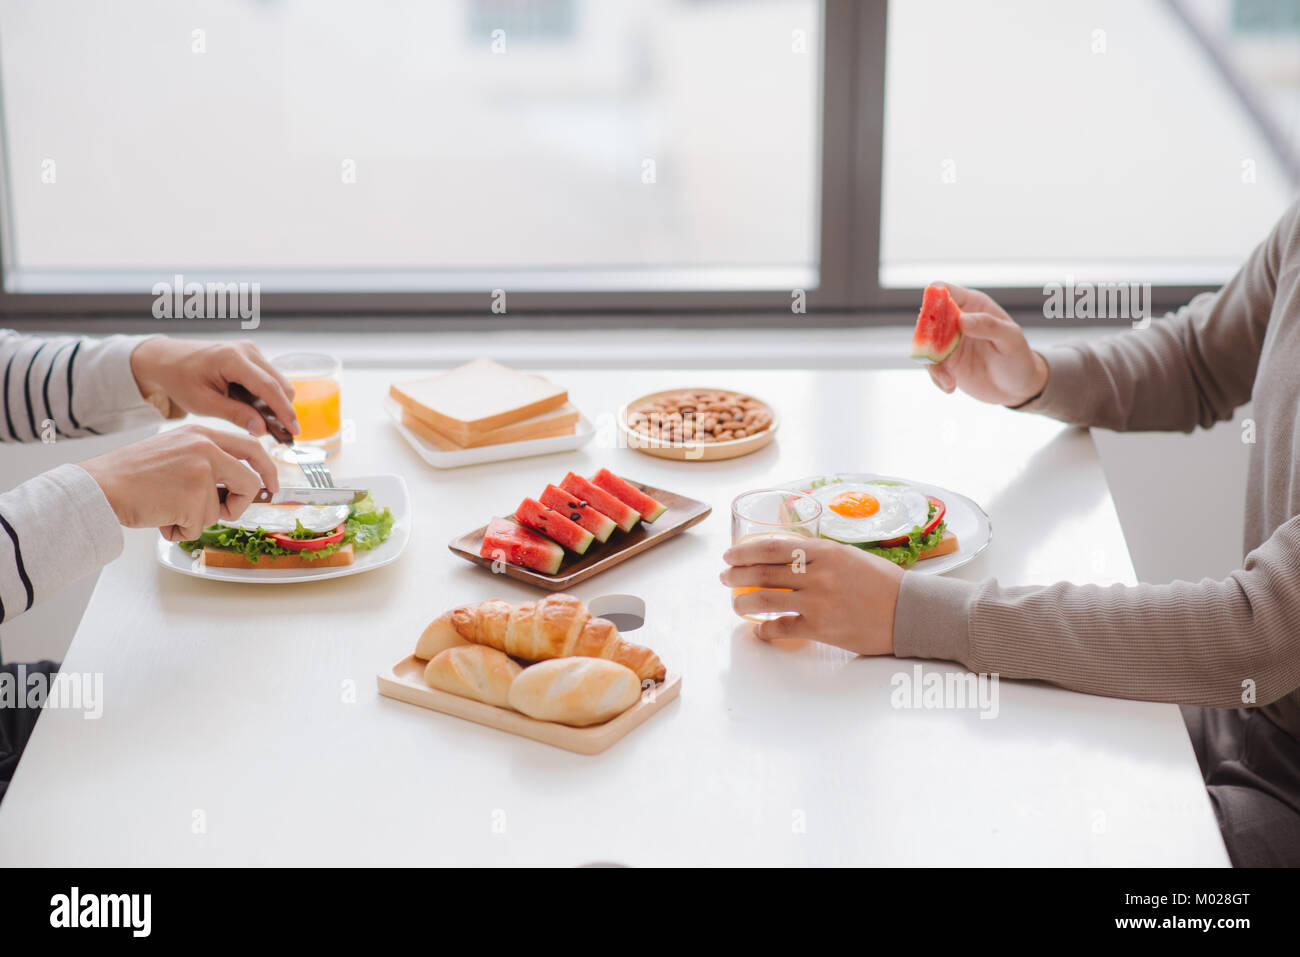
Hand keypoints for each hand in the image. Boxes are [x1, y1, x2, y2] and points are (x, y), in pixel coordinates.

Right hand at [80, 425, 280, 540]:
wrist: (100, 486)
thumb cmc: (131, 475)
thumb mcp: (175, 451)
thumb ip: (206, 461)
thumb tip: (238, 486)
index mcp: (202, 434)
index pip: (251, 446)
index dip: (267, 468)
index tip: (271, 485)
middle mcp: (206, 449)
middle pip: (250, 481)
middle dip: (242, 503)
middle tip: (231, 512)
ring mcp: (202, 472)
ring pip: (220, 511)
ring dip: (196, 520)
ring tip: (167, 509)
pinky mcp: (193, 497)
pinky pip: (200, 527)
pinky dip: (181, 531)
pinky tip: (161, 519)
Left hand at [130, 338, 298, 436]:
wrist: (166, 359)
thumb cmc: (180, 380)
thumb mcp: (204, 403)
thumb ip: (235, 415)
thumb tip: (262, 430)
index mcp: (232, 359)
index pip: (269, 387)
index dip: (284, 411)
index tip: (294, 430)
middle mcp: (247, 350)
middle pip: (280, 384)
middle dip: (283, 410)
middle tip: (279, 435)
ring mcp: (251, 350)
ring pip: (278, 382)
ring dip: (276, 403)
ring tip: (264, 423)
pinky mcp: (252, 355)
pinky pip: (270, 378)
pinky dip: (269, 396)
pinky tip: (256, 410)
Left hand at [720, 536, 903, 654]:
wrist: (911, 612)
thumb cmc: (884, 582)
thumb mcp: (850, 556)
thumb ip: (819, 556)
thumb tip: (786, 558)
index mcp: (825, 551)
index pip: (773, 547)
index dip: (745, 551)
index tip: (729, 555)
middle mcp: (818, 574)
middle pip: (763, 572)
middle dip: (737, 575)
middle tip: (724, 578)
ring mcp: (819, 602)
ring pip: (767, 600)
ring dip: (743, 602)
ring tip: (734, 604)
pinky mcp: (823, 628)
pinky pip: (784, 629)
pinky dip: (766, 630)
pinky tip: (759, 630)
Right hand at [926, 283, 1048, 406]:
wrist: (1018, 388)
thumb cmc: (1019, 357)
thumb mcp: (1011, 339)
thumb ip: (989, 326)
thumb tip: (962, 319)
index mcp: (973, 305)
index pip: (944, 290)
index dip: (933, 298)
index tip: (934, 318)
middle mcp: (956, 320)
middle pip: (927, 317)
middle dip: (926, 336)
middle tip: (937, 356)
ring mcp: (948, 342)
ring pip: (924, 343)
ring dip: (932, 362)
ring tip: (950, 381)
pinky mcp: (945, 362)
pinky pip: (930, 365)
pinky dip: (936, 377)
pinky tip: (950, 387)